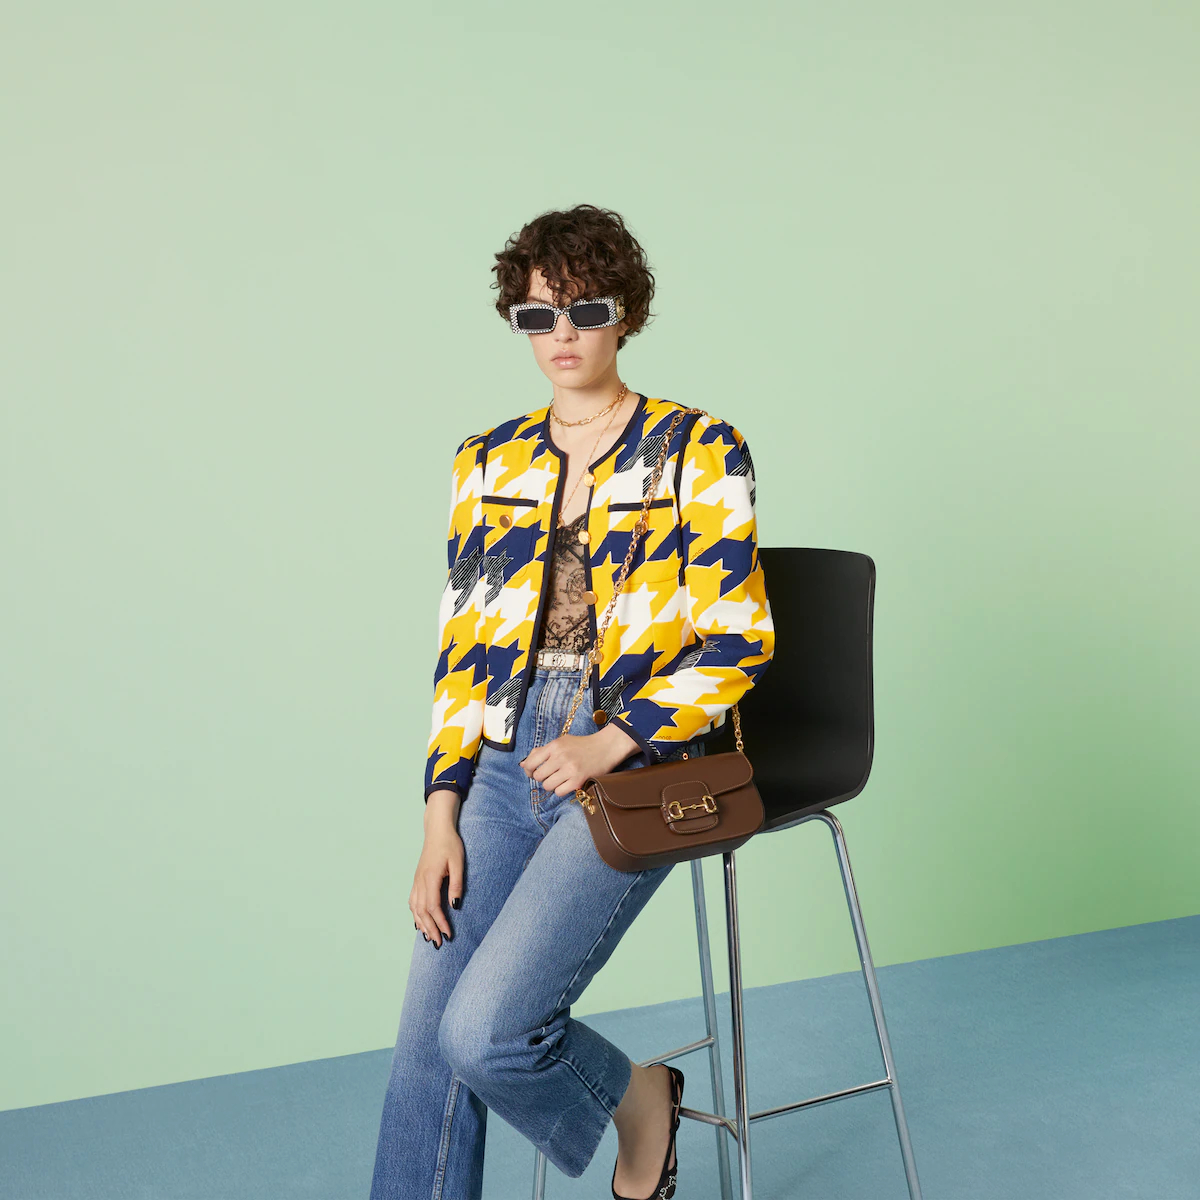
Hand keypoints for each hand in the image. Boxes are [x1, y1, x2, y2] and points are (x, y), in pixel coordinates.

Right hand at [411, 792, 463, 946]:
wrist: (437, 830)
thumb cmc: (450, 844)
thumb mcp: (458, 863)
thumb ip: (457, 884)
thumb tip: (455, 906)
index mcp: (430, 877)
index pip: (433, 906)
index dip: (440, 922)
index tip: (448, 935)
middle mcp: (420, 881)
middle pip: (422, 911)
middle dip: (431, 929)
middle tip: (440, 944)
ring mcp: (416, 880)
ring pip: (415, 908)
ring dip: (422, 924)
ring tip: (429, 938)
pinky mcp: (417, 879)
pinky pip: (412, 901)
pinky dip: (415, 914)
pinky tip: (419, 923)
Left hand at [520, 723, 639, 796]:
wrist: (605, 748)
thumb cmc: (581, 745)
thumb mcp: (561, 742)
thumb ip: (541, 752)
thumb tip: (522, 764)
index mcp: (554, 746)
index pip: (530, 762)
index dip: (528, 770)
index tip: (532, 772)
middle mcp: (560, 757)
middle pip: (538, 776)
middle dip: (542, 778)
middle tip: (550, 775)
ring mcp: (569, 769)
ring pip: (547, 786)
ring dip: (552, 785)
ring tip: (560, 779)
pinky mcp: (578, 780)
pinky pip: (559, 792)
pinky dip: (561, 790)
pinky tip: (567, 783)